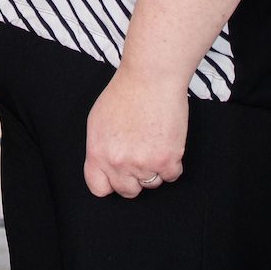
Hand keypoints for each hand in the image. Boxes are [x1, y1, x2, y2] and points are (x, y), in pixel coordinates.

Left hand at [83, 68, 185, 197]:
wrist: (150, 79)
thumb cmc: (124, 94)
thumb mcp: (98, 121)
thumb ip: (100, 148)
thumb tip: (106, 166)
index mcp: (98, 152)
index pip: (98, 188)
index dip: (109, 183)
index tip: (117, 176)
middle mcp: (118, 162)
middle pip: (127, 191)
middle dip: (134, 178)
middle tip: (140, 156)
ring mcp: (143, 163)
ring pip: (152, 183)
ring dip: (155, 168)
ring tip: (153, 141)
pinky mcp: (167, 160)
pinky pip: (172, 176)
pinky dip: (172, 163)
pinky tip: (167, 142)